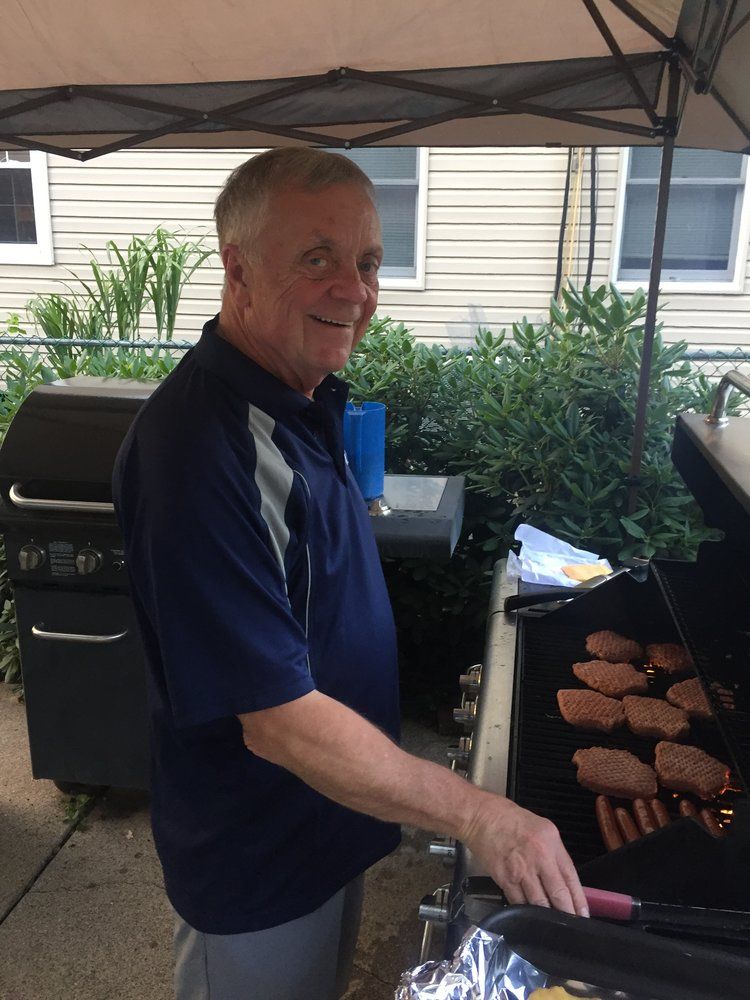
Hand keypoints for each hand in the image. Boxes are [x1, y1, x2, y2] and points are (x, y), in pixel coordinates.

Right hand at [463, 792, 588, 916]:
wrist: (481, 817)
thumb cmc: (512, 820)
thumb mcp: (543, 828)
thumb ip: (555, 853)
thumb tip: (563, 879)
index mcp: (551, 844)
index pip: (570, 877)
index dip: (578, 900)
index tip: (583, 915)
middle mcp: (539, 858)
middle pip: (558, 895)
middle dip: (567, 914)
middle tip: (572, 926)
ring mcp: (520, 871)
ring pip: (539, 904)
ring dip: (548, 917)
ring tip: (554, 926)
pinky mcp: (504, 880)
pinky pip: (519, 903)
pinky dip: (527, 913)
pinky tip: (532, 918)